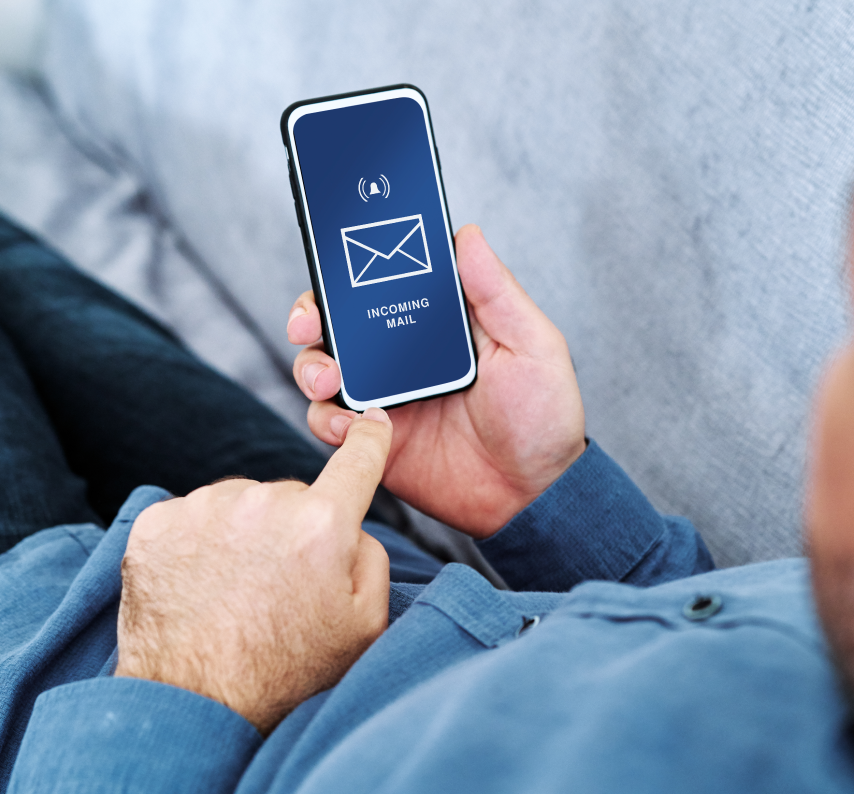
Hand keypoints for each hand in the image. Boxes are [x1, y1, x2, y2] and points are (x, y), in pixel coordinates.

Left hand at [115, 410, 392, 735]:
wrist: (192, 707)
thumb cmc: (286, 673)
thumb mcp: (366, 625)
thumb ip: (373, 558)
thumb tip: (353, 524)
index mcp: (322, 523)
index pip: (357, 460)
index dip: (368, 438)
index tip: (371, 421)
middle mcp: (262, 500)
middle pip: (291, 495)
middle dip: (292, 527)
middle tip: (279, 586)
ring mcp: (203, 508)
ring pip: (239, 503)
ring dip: (242, 533)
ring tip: (235, 592)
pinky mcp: (156, 522)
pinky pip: (192, 516)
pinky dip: (197, 543)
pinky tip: (200, 586)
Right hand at [288, 224, 585, 538]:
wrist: (535, 497)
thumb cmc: (544, 420)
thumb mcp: (532, 346)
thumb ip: (497, 293)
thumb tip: (468, 236)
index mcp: (437, 325)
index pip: (382, 284)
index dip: (350, 271)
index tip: (334, 265)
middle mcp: (402, 356)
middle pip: (337, 323)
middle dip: (310, 317)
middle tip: (308, 327)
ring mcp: (384, 397)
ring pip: (323, 369)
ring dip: (313, 368)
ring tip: (331, 381)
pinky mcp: (375, 439)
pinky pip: (332, 423)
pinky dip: (329, 421)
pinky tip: (355, 426)